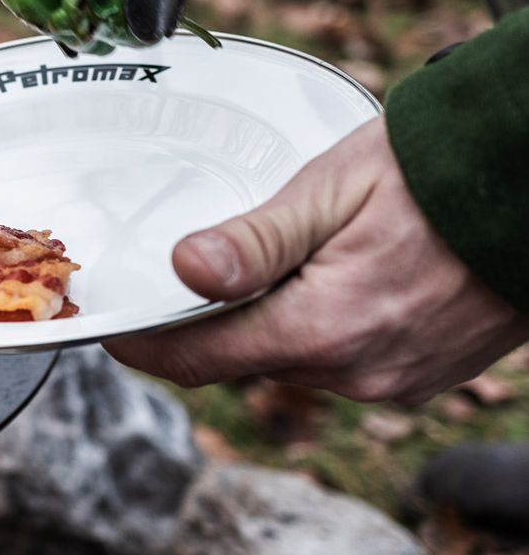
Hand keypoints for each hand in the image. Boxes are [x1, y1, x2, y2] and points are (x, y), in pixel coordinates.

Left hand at [103, 118, 528, 403]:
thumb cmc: (440, 173)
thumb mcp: (332, 189)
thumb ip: (255, 239)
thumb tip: (183, 270)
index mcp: (326, 330)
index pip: (200, 359)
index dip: (146, 348)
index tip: (113, 332)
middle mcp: (359, 371)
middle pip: (245, 357)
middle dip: (214, 321)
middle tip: (195, 269)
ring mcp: (395, 380)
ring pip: (294, 359)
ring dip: (273, 320)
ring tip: (290, 256)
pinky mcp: (422, 377)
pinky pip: (344, 359)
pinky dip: (323, 326)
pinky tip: (341, 276)